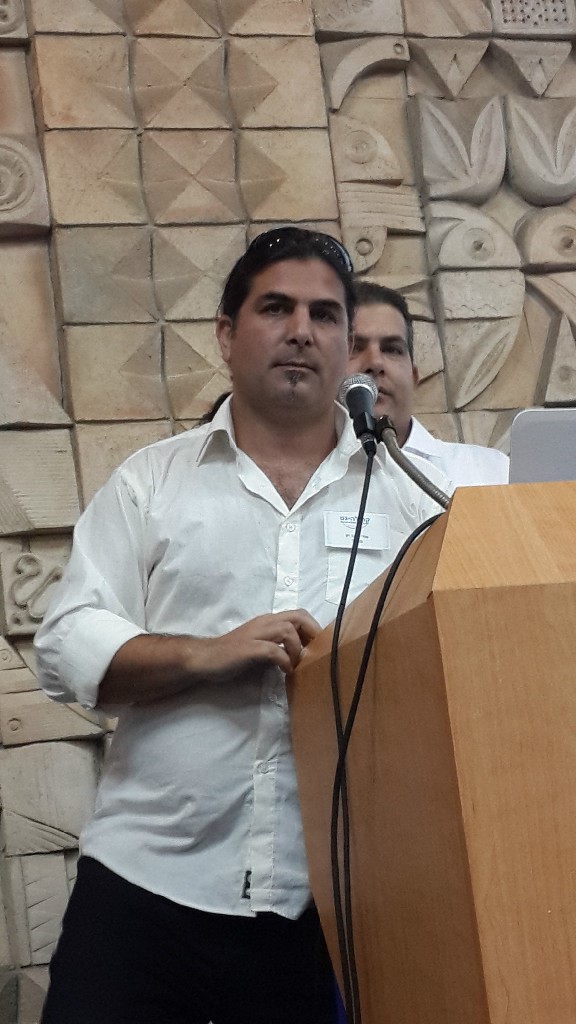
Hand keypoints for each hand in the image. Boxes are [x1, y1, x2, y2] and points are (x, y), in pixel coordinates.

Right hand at [185, 609, 320, 681]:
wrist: (204, 659)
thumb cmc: (232, 655)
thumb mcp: (260, 647)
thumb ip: (277, 645)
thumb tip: (299, 654)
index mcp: (267, 621)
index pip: (298, 615)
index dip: (313, 629)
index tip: (318, 647)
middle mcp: (264, 623)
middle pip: (298, 616)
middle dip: (312, 633)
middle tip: (316, 653)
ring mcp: (255, 634)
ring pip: (287, 629)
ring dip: (298, 648)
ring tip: (298, 664)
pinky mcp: (248, 648)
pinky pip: (273, 650)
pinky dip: (284, 660)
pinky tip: (286, 671)